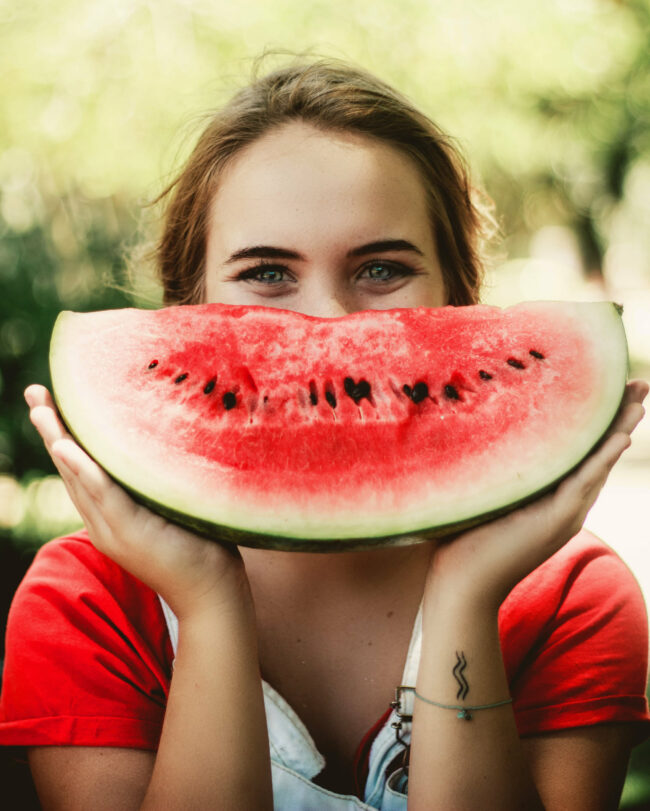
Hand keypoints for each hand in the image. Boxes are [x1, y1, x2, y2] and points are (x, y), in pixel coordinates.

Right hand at [25, 384, 250, 619]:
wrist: (211, 594)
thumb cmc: (200, 547)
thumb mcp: (171, 508)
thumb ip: (157, 483)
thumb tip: (166, 442)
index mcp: (110, 516)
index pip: (80, 470)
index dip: (63, 436)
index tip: (50, 402)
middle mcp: (104, 522)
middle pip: (70, 469)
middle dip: (51, 429)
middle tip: (34, 392)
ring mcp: (114, 529)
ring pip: (79, 478)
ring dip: (58, 441)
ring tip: (41, 410)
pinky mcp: (131, 533)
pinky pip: (103, 495)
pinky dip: (83, 470)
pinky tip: (67, 447)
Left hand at [426, 379, 647, 609]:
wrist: (462, 586)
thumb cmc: (461, 541)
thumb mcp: (484, 494)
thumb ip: (493, 469)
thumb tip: (474, 427)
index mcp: (550, 497)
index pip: (582, 452)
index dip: (597, 422)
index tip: (610, 388)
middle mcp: (565, 504)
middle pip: (599, 453)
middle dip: (620, 417)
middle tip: (639, 384)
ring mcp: (565, 514)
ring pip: (599, 464)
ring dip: (620, 429)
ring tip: (639, 400)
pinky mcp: (557, 521)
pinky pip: (585, 483)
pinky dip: (603, 459)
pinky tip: (621, 436)